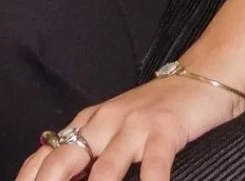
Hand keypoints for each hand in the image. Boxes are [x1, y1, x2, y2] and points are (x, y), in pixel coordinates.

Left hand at [17, 74, 239, 180]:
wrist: (201, 75)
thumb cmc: (155, 111)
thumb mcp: (114, 130)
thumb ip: (88, 156)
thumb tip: (57, 180)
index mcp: (86, 124)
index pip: (43, 157)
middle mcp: (103, 123)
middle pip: (62, 162)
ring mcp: (134, 125)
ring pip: (105, 169)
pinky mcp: (165, 129)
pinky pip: (153, 164)